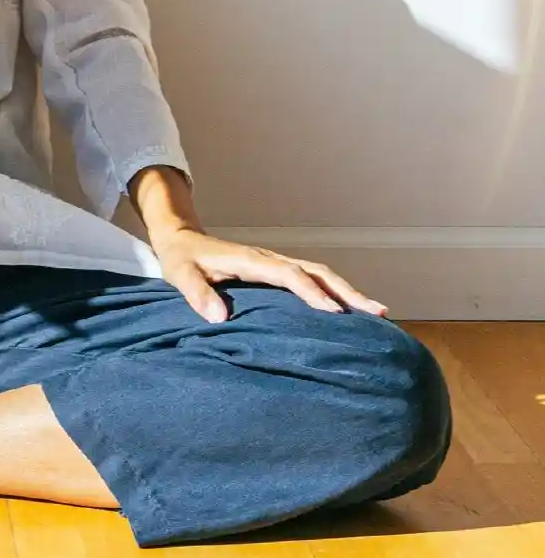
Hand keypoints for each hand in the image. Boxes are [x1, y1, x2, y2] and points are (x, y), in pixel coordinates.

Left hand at [150, 226, 389, 321]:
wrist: (180, 240)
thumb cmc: (182, 261)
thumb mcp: (181, 275)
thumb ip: (197, 294)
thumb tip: (218, 316)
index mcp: (249, 260)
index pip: (288, 274)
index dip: (310, 291)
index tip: (333, 313)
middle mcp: (268, 259)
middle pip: (315, 270)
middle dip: (346, 290)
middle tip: (377, 312)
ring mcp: (275, 263)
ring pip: (319, 273)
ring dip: (347, 290)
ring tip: (377, 313)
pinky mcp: (276, 271)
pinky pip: (312, 278)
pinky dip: (335, 291)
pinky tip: (350, 310)